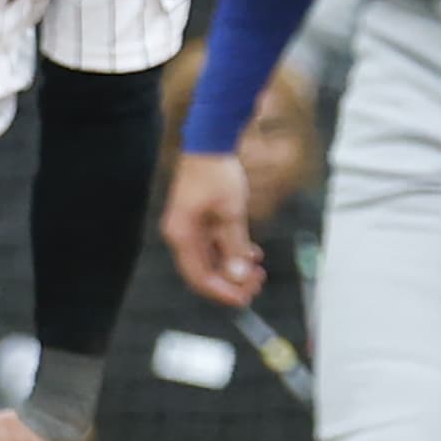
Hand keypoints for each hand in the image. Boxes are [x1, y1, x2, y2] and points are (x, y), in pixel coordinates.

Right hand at [162, 151, 263, 303]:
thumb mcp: (231, 212)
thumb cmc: (216, 173)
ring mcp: (189, 229)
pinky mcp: (198, 221)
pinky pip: (214, 246)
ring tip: (258, 269)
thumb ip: (235, 246)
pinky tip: (252, 253)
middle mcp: (181, 236)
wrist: (210, 141)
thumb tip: (239, 276)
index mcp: (182, 235)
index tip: (245, 298)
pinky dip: (231, 252)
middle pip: (204, 272)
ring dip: (234, 267)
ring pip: (211, 260)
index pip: (200, 277)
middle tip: (258, 283)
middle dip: (232, 281)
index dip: (223, 292)